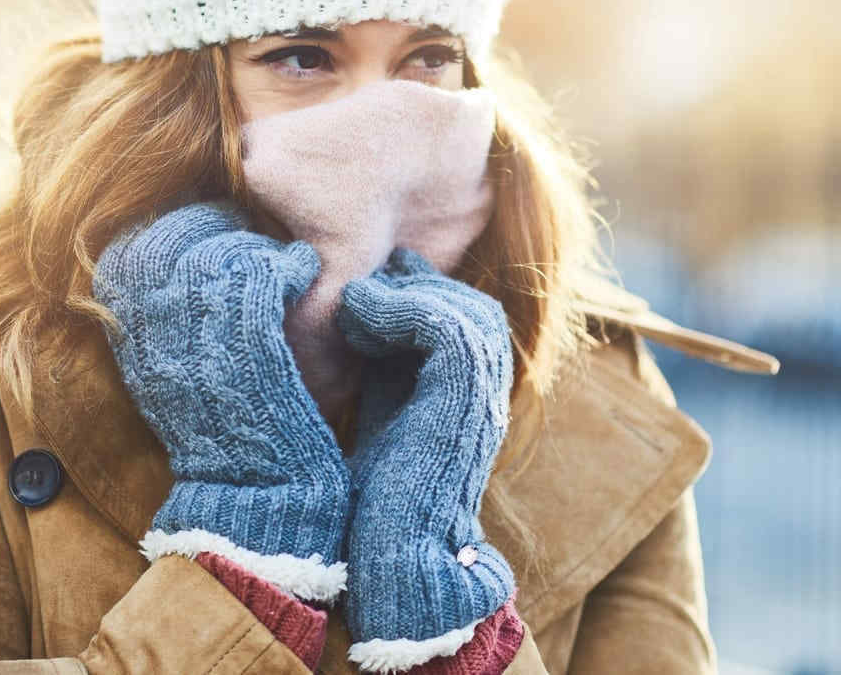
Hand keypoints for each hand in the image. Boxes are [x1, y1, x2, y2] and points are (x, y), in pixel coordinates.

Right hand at [92, 198, 349, 602]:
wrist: (255, 500)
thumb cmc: (227, 437)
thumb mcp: (173, 378)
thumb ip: (165, 323)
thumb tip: (180, 263)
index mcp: (130, 342)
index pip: (131, 252)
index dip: (173, 228)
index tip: (209, 228)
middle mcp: (153, 337)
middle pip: (171, 240)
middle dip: (213, 224)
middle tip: (248, 229)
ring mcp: (198, 341)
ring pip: (219, 253)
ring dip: (255, 245)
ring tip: (280, 260)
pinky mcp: (249, 348)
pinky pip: (261, 275)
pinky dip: (287, 264)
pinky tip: (302, 271)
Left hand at [334, 246, 515, 669]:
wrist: (393, 558)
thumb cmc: (374, 506)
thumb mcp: (380, 419)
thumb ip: (383, 375)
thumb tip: (356, 322)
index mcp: (469, 400)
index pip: (463, 323)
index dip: (416, 296)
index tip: (363, 290)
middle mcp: (486, 396)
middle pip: (471, 309)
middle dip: (417, 287)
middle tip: (365, 281)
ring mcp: (483, 396)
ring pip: (463, 309)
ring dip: (404, 295)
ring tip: (354, 302)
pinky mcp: (465, 398)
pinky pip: (444, 325)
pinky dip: (398, 309)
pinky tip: (357, 315)